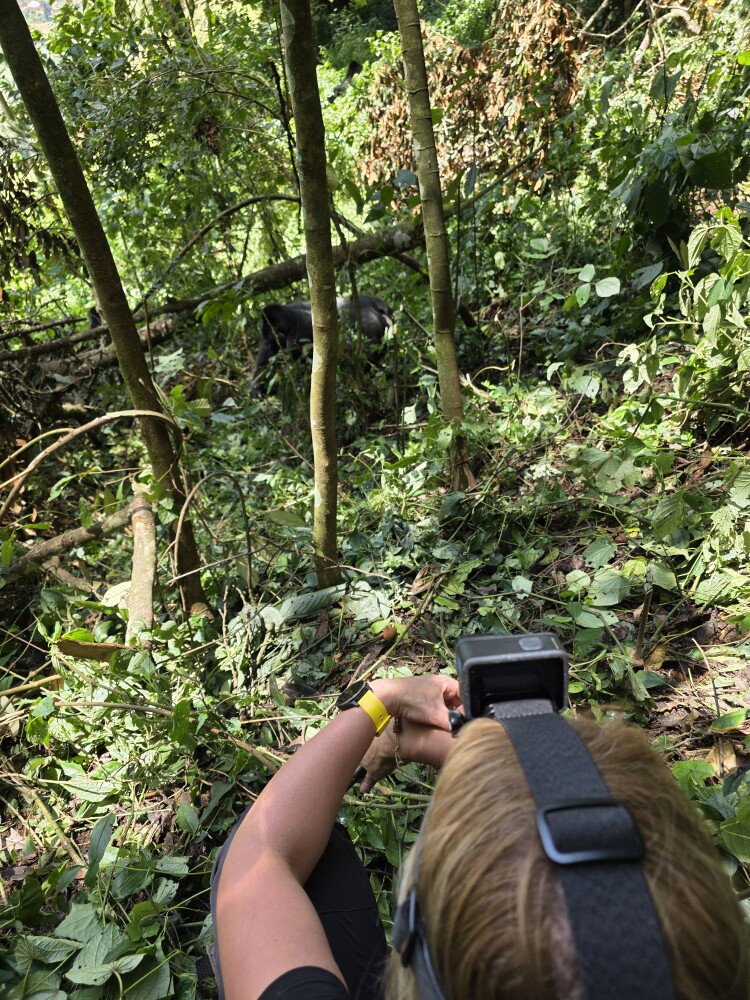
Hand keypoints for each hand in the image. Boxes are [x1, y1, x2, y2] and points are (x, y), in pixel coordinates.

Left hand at [358, 675, 460, 791]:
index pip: (465, 694)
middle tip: (460, 726)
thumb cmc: (413, 700)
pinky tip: (438, 724)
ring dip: (447, 715)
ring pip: (446, 705)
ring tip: (450, 726)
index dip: (469, 708)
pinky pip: (436, 707)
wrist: (388, 697)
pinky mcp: (421, 698)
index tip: (468, 721)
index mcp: (446, 681)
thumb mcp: (436, 713)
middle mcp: (439, 684)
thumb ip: (452, 723)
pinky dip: (438, 715)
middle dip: (458, 713)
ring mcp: (430, 691)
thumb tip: (464, 732)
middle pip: (456, 700)